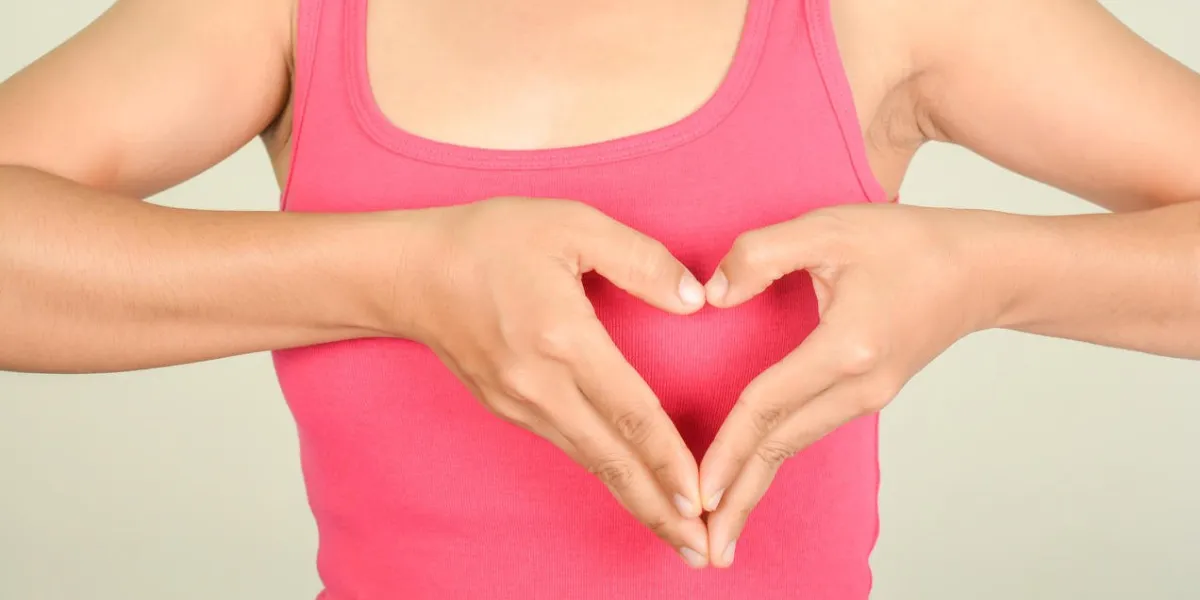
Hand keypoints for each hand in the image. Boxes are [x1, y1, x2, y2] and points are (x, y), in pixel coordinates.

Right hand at [398, 197, 712, 566]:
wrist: (408, 273)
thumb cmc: (489, 240)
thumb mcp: (571, 224)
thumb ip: (639, 260)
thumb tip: (694, 299)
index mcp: (563, 338)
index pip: (630, 411)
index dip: (669, 459)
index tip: (701, 500)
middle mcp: (540, 385)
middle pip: (612, 459)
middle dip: (660, 509)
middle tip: (703, 550)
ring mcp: (520, 403)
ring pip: (590, 461)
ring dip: (635, 500)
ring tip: (676, 533)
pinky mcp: (507, 408)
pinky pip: (568, 446)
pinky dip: (605, 473)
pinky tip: (629, 486)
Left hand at [697, 203, 1002, 566]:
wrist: (983, 271)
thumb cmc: (910, 244)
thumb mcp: (829, 227)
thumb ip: (761, 254)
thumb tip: (713, 294)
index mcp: (847, 348)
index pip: (768, 406)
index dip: (727, 449)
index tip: (698, 491)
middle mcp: (859, 386)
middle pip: (780, 449)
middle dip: (737, 499)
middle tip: (701, 549)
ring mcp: (867, 398)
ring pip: (794, 448)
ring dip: (753, 489)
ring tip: (720, 533)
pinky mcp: (867, 396)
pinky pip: (808, 433)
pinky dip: (774, 461)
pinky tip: (752, 481)